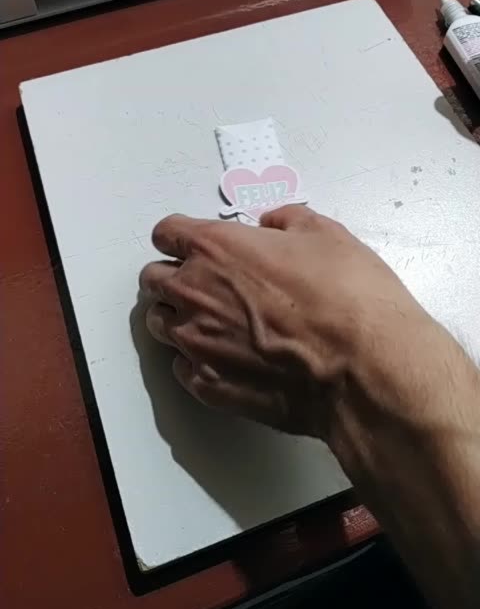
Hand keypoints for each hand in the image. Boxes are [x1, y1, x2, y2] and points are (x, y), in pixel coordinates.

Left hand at [139, 205, 424, 439]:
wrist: (364, 369)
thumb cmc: (349, 297)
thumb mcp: (327, 236)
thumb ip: (288, 221)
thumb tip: (272, 224)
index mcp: (216, 248)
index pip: (166, 232)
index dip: (182, 236)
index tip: (198, 244)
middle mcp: (194, 293)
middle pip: (153, 279)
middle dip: (174, 276)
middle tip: (208, 282)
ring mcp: (197, 344)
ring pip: (160, 324)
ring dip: (179, 317)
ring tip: (215, 323)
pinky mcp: (209, 387)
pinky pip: (182, 369)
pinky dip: (197, 360)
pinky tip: (229, 359)